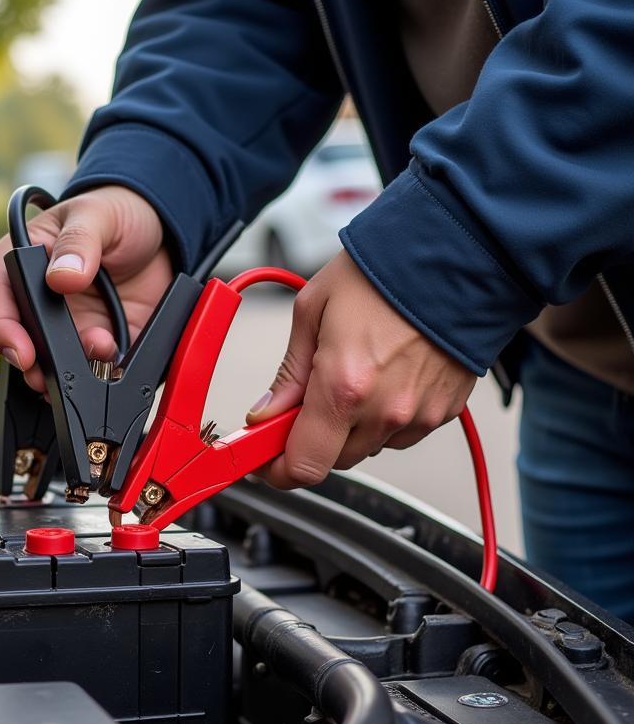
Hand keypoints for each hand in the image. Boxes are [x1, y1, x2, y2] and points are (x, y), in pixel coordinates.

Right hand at [0, 185, 172, 391]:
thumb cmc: (115, 212)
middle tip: (52, 373)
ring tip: (99, 350)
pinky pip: (93, 369)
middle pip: (19, 342)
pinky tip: (115, 357)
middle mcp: (38, 302)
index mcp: (22, 263)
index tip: (22, 350)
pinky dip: (101, 372)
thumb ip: (79, 241)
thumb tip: (62, 277)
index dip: (2, 330)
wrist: (160, 235)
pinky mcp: (97, 342)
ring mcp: (67, 327)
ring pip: (52, 364)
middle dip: (33, 365)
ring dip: (70, 371)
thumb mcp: (97, 215)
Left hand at [246, 249, 476, 486]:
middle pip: (333, 461)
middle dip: (312, 438)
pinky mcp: (444, 412)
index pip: (303, 466)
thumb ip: (289, 373)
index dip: (278, 469)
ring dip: (351, 427)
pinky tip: (388, 375)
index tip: (265, 457)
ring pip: (367, 448)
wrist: (457, 253)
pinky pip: (401, 433)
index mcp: (344, 388)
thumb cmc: (384, 272)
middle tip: (308, 400)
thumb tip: (266, 413)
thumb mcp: (314, 311)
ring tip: (357, 373)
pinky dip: (385, 417)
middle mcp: (384, 411)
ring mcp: (418, 415)